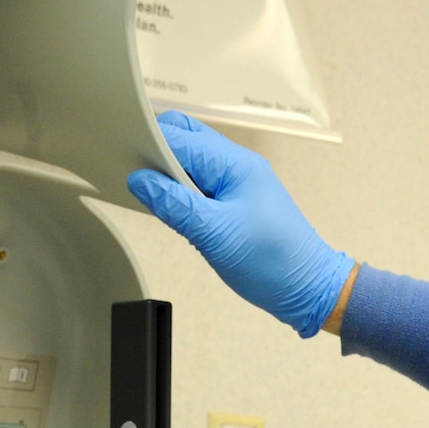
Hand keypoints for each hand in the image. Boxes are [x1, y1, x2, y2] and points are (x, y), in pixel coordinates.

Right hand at [127, 111, 354, 337]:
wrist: (310, 290)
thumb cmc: (273, 264)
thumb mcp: (215, 236)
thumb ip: (175, 205)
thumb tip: (139, 180)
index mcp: (235, 164)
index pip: (179, 137)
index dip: (147, 142)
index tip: (117, 154)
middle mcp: (237, 165)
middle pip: (184, 140)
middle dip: (154, 152)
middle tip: (129, 174)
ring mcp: (238, 183)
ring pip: (191, 163)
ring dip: (167, 174)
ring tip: (146, 193)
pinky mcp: (237, 203)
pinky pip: (201, 184)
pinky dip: (181, 191)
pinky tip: (168, 207)